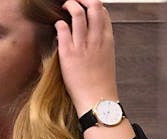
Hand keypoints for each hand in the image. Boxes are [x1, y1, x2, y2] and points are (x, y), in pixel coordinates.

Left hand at [55, 0, 118, 115]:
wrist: (98, 101)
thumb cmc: (101, 83)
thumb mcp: (107, 58)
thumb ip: (102, 42)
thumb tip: (93, 31)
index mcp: (107, 40)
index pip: (103, 12)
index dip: (93, 5)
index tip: (85, 7)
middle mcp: (97, 40)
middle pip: (94, 6)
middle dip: (82, 0)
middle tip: (73, 3)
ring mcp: (83, 46)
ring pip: (78, 13)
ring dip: (70, 5)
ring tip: (64, 8)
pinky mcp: (68, 54)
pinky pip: (62, 28)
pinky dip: (59, 23)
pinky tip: (58, 26)